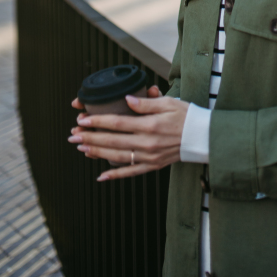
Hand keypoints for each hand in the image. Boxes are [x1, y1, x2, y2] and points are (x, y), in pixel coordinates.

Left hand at [68, 86, 188, 181]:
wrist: (203, 137)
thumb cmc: (187, 116)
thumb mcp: (169, 103)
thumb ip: (147, 103)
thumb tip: (127, 99)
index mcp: (150, 125)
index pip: (118, 123)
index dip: (98, 121)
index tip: (83, 118)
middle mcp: (147, 143)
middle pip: (113, 141)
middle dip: (90, 138)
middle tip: (73, 135)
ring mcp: (149, 157)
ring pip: (117, 157)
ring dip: (97, 153)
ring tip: (81, 148)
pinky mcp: (153, 166)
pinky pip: (130, 173)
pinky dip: (115, 176)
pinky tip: (100, 176)